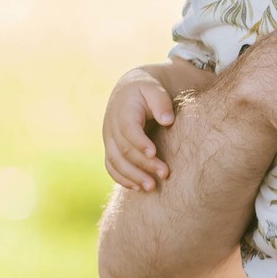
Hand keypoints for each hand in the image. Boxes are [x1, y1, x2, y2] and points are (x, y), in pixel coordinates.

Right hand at [103, 70, 174, 191]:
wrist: (130, 92)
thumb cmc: (148, 91)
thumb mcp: (155, 89)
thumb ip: (161, 102)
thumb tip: (167, 120)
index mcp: (123, 110)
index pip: (128, 129)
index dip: (139, 142)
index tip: (154, 153)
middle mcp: (112, 127)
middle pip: (124, 149)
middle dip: (143, 164)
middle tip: (165, 174)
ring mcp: (109, 140)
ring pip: (116, 162)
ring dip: (132, 176)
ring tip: (152, 187)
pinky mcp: (111, 149)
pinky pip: (112, 167)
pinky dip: (122, 179)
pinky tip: (138, 188)